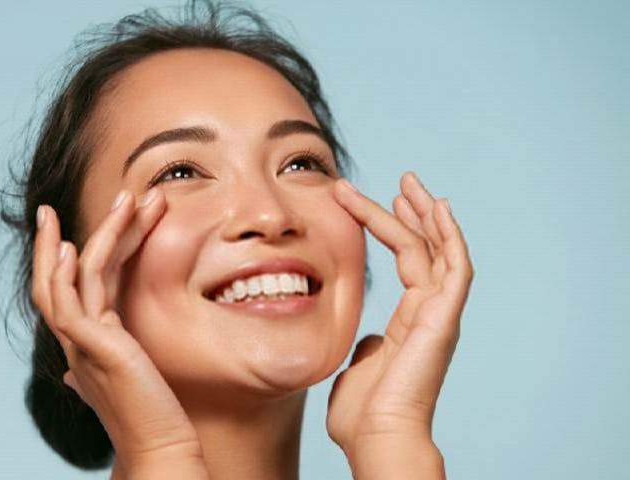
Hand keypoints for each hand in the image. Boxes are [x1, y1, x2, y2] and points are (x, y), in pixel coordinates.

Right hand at [32, 189, 207, 476]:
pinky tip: (73, 248)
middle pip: (54, 280)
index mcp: (85, 343)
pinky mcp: (94, 350)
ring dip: (90, 235)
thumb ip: (105, 362)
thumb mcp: (124, 379)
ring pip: (69, 280)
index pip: (69, 289)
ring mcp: (81, 345)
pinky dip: (69, 274)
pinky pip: (71, 304)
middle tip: (49, 207)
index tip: (69, 229)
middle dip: (51, 241)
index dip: (67, 257)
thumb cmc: (149, 414)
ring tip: (117, 199)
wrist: (161, 447)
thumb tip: (75, 373)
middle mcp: (76, 341)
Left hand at [326, 173, 473, 458]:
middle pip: (428, 248)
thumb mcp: (359, 364)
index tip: (372, 201)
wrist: (376, 436)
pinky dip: (449, 236)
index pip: (407, 260)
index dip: (392, 228)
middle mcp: (429, 312)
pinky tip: (437, 208)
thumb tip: (368, 337)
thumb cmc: (363, 412)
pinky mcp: (443, 318)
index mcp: (409, 320)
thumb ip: (368, 344)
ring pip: (439, 250)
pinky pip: (454, 268)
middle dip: (414, 212)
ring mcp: (439, 314)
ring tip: (410, 182)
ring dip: (426, 214)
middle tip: (403, 181)